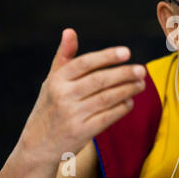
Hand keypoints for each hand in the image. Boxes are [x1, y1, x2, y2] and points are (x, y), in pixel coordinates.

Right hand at [18, 28, 145, 163]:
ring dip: (128, 89)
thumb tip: (70, 31)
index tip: (127, 52)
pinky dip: (122, 108)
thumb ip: (64, 57)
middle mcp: (63, 96)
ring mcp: (73, 116)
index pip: (85, 63)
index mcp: (57, 81)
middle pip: (100, 80)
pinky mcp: (82, 132)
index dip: (107, 56)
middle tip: (142, 69)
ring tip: (141, 83)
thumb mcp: (51, 81)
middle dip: (124, 74)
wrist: (37, 147)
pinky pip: (108, 117)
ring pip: (107, 98)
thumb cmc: (49, 107)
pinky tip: (130, 101)